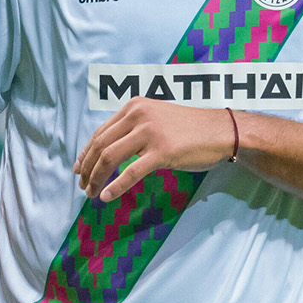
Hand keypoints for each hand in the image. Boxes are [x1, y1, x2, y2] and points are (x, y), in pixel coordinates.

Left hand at [74, 100, 233, 200]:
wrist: (223, 131)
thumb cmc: (190, 129)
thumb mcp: (156, 119)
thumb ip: (134, 130)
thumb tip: (109, 152)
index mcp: (134, 106)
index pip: (100, 132)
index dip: (86, 153)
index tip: (79, 169)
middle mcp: (138, 115)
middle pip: (100, 145)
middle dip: (87, 168)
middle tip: (83, 185)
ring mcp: (149, 132)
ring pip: (109, 157)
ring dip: (96, 178)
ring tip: (91, 192)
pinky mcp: (161, 151)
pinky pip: (131, 171)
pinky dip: (115, 186)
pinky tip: (107, 196)